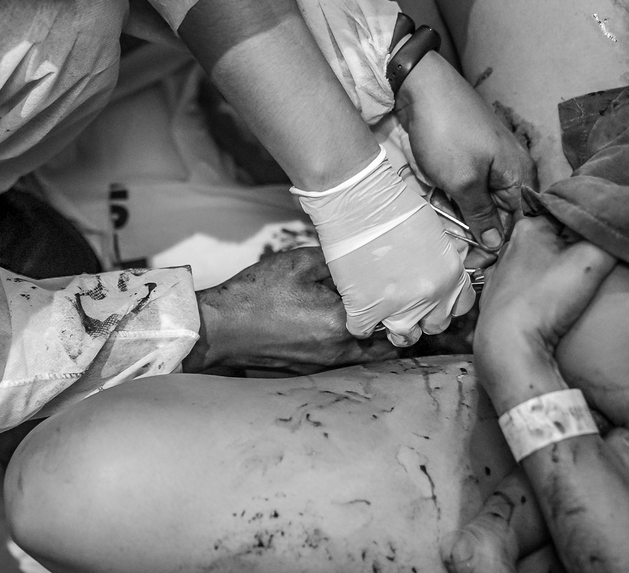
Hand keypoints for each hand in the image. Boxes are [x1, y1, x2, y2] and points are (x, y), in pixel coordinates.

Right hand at [184, 248, 395, 371]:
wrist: (220, 326)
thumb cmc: (257, 293)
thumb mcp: (300, 262)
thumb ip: (338, 259)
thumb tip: (364, 259)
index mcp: (341, 322)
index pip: (391, 319)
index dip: (403, 305)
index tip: (408, 291)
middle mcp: (338, 350)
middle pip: (387, 346)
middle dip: (394, 327)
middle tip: (398, 305)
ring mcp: (323, 365)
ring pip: (366, 357)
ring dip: (373, 339)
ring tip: (373, 315)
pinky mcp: (309, 370)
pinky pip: (343, 361)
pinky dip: (351, 347)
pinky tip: (342, 326)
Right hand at [294, 152, 475, 346]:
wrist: (358, 200)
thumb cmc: (395, 204)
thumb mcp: (436, 231)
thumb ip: (443, 260)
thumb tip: (439, 271)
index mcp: (451, 276)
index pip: (461, 306)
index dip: (447, 302)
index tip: (436, 298)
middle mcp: (429, 297)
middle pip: (435, 325)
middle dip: (424, 316)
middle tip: (409, 302)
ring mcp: (397, 307)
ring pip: (404, 337)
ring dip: (396, 327)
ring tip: (386, 313)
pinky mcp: (364, 309)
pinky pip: (363, 331)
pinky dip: (360, 321)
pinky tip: (359, 306)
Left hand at [396, 52, 534, 250]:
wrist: (423, 87)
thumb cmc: (448, 134)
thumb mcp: (463, 181)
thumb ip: (481, 214)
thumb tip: (496, 243)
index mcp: (520, 176)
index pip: (518, 225)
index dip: (498, 248)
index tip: (474, 266)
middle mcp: (514, 169)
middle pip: (504, 214)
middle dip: (483, 235)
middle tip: (461, 256)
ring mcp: (493, 161)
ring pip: (486, 201)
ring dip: (469, 218)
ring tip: (452, 236)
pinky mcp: (474, 155)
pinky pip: (472, 186)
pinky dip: (460, 200)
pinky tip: (446, 210)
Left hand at [474, 216, 615, 412]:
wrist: (509, 344)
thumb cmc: (547, 299)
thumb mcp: (591, 261)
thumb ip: (609, 237)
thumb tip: (622, 224)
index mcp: (530, 227)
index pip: (566, 212)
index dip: (588, 222)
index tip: (605, 235)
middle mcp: (510, 245)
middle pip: (552, 237)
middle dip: (572, 245)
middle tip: (595, 260)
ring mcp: (500, 272)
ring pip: (537, 261)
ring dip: (555, 268)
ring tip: (575, 283)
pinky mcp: (497, 298)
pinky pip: (525, 285)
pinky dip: (539, 288)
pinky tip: (551, 300)